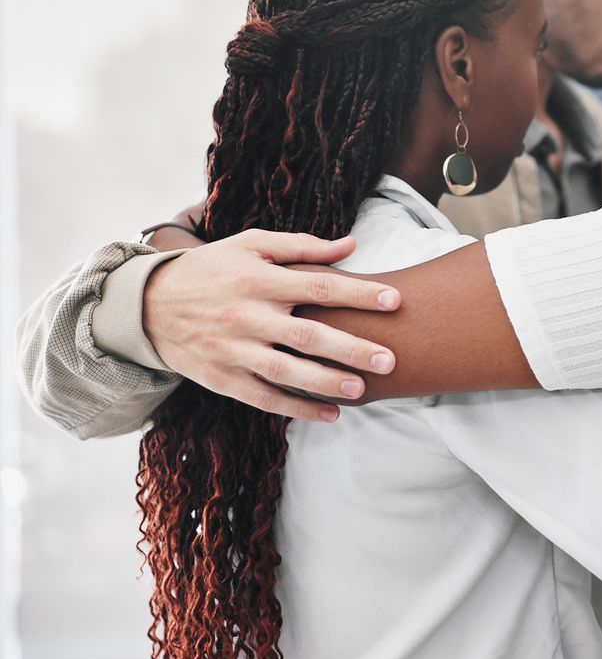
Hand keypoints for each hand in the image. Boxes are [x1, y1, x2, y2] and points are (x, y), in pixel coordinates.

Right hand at [144, 230, 401, 420]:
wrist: (149, 305)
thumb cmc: (211, 269)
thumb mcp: (250, 246)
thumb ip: (301, 246)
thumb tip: (351, 245)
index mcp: (258, 280)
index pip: (318, 287)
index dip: (358, 294)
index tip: (395, 301)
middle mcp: (247, 316)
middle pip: (308, 335)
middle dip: (351, 349)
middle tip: (389, 359)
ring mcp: (233, 350)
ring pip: (286, 371)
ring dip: (326, 382)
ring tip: (362, 389)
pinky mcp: (222, 378)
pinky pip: (264, 397)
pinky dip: (297, 408)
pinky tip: (330, 413)